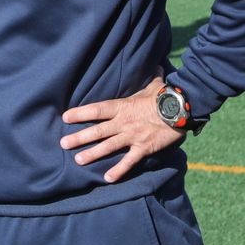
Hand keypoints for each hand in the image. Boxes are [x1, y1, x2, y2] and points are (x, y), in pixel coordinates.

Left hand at [61, 79, 183, 183]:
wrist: (181, 110)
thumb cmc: (166, 96)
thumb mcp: (155, 85)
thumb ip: (152, 78)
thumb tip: (158, 66)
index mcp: (123, 106)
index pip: (96, 109)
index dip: (80, 113)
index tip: (65, 117)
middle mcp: (123, 122)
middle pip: (97, 131)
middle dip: (79, 137)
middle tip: (63, 143)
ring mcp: (132, 136)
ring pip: (108, 146)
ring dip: (92, 154)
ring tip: (77, 160)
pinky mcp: (143, 148)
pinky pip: (128, 162)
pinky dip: (119, 171)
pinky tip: (107, 179)